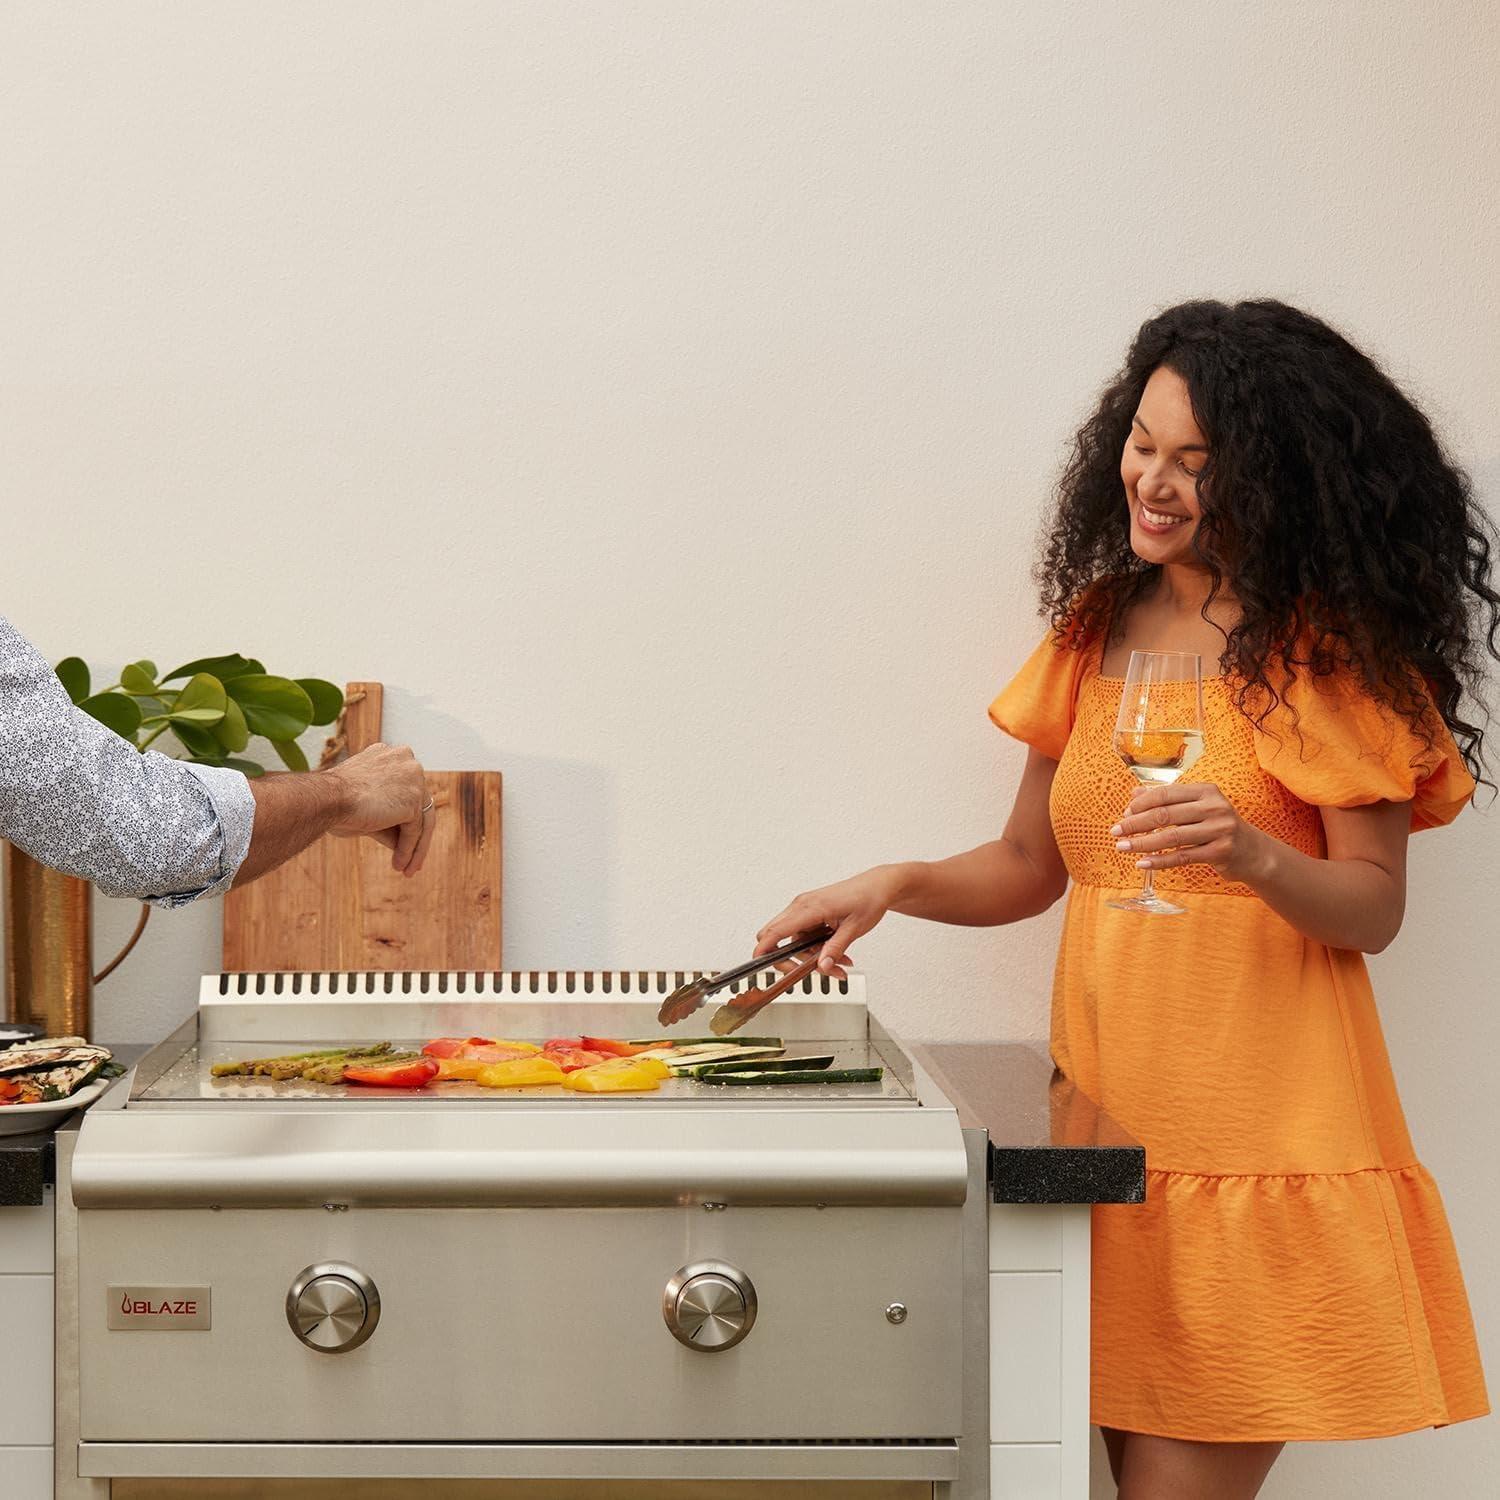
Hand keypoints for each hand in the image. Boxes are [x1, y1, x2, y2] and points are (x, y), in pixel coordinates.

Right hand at [324, 742, 434, 874]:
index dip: (405, 814)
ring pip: (421, 819)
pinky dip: (408, 849)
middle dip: (415, 834)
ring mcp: (413, 778)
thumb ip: (387, 816)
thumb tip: (403, 842)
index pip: (406, 789)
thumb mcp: (363, 805)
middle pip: (419, 804)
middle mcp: (406, 760)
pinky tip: (399, 865)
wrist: (324, 799)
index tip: (401, 836)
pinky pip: (414, 830)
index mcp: (391, 756)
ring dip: (414, 847)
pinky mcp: (414, 799)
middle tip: (411, 858)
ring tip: (407, 869)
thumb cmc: (332, 802)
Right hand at [754, 866, 902, 978]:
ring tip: (839, 963)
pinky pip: (804, 937)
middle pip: (777, 937)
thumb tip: (822, 966)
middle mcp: (802, 906)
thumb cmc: (868, 899)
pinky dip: (817, 949)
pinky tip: (836, 953)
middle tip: (812, 970)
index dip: (764, 949)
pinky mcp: (810, 914)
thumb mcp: (854, 929)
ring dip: (812, 957)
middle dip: (792, 960)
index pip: (776, 930)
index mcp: (810, 907)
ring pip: (794, 941)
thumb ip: (835, 949)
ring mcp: (805, 910)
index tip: (758, 963)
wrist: (877, 886)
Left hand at [1110, 782, 1269, 884]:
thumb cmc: (1216, 826)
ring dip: (1142, 843)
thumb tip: (1134, 794)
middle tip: (1115, 831)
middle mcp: (1214, 807)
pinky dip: (1159, 861)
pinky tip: (1142, 863)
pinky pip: (1182, 857)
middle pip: (1165, 815)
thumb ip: (1168, 800)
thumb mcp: (1196, 807)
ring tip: (1122, 847)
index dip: (1141, 804)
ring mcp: (1219, 830)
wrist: (1252, 851)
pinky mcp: (1220, 852)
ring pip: (1171, 837)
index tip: (1124, 813)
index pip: (1166, 793)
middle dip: (1135, 823)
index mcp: (1206, 791)